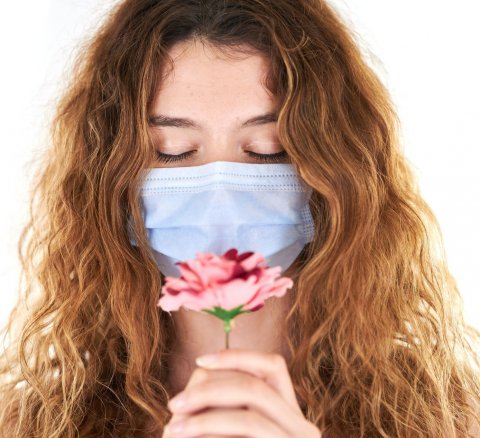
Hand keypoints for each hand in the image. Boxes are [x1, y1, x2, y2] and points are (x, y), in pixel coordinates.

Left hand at [162, 348, 320, 436]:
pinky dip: (212, 428)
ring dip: (206, 415)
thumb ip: (228, 403)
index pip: (273, 366)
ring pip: (249, 411)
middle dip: (209, 390)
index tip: (200, 361)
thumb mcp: (230, 428)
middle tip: (174, 405)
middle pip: (254, 385)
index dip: (237, 356)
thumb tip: (204, 369)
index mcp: (291, 413)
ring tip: (174, 429)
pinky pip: (246, 428)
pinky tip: (185, 436)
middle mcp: (303, 427)